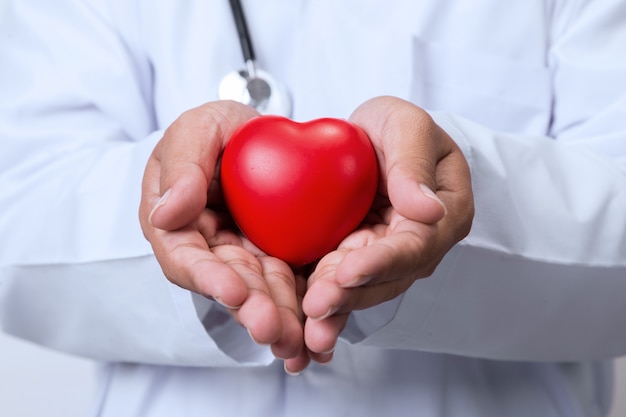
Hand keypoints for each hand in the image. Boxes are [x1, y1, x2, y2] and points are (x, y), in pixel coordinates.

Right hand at [138, 101, 308, 368]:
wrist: (261, 135)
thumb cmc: (221, 129)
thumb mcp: (199, 128)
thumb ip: (182, 163)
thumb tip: (166, 215)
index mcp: (178, 224)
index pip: (185, 257)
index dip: (208, 277)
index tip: (234, 291)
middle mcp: (210, 250)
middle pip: (227, 285)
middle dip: (250, 309)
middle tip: (272, 329)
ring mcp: (246, 257)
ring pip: (262, 292)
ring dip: (278, 318)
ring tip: (298, 341)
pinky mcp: (278, 259)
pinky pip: (291, 284)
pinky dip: (304, 308)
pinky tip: (318, 334)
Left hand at [301, 96, 473, 356]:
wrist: (371, 138)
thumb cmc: (396, 127)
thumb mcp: (406, 126)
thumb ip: (414, 163)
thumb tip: (428, 211)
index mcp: (444, 214)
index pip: (415, 244)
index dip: (383, 261)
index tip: (349, 270)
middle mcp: (418, 245)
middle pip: (387, 277)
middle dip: (351, 294)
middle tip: (317, 307)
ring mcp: (385, 256)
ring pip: (363, 288)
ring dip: (336, 308)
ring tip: (308, 326)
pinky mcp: (355, 260)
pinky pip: (340, 283)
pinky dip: (321, 301)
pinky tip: (300, 322)